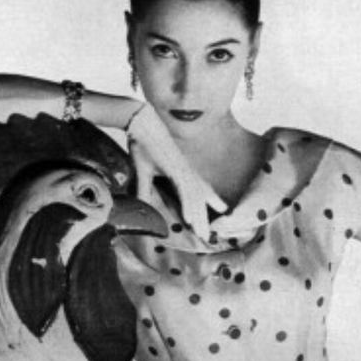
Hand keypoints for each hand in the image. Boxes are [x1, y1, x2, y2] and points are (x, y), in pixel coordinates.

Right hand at [125, 102, 226, 240]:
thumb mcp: (144, 172)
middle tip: (208, 237)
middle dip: (203, 219)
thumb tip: (142, 204)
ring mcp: (182, 171)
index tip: (220, 212)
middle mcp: (185, 172)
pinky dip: (187, 205)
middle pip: (199, 199)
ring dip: (198, 217)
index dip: (210, 201)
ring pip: (194, 198)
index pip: (199, 191)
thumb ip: (144, 190)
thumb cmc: (143, 144)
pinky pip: (184, 191)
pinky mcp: (175, 169)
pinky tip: (190, 219)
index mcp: (181, 172)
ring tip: (202, 234)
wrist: (140, 123)